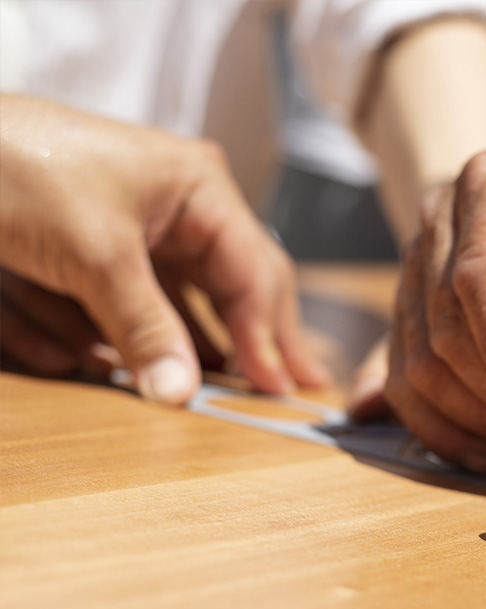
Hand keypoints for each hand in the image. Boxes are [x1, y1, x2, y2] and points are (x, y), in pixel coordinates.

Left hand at [0, 94, 327, 402]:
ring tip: (195, 390)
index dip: (267, 334)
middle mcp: (177, 209)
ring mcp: (134, 232)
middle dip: (240, 340)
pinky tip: (76, 359)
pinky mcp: (90, 254)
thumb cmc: (15, 163)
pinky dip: (90, 335)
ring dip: (157, 345)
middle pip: (226, 288)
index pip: (254, 272)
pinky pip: (109, 306)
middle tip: (284, 390)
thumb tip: (180, 394)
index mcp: (198, 189)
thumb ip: (144, 329)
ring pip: (167, 304)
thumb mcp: (95, 255)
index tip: (275, 387)